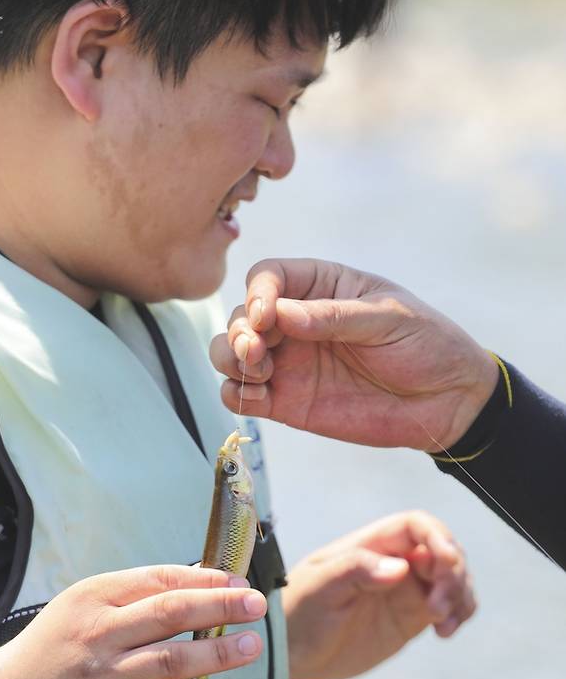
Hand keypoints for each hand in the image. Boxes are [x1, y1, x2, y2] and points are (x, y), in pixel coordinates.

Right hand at [0, 565, 266, 678]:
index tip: (238, 583)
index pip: (159, 579)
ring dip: (217, 652)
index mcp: (95, 597)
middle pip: (170, 612)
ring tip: (251, 646)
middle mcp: (98, 633)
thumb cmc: (56, 650)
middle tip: (257, 605)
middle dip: (219, 606)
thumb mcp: (83, 608)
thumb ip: (133, 597)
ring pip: (170, 659)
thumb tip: (199, 583)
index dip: (204, 580)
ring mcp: (102, 678)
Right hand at [211, 258, 498, 450]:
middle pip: (241, 315)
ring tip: (257, 370)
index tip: (266, 316)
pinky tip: (257, 397)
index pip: (268, 276)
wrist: (448, 402)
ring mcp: (289, 362)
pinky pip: (242, 395)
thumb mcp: (388, 319)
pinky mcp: (287, 401)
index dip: (258, 292)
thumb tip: (280, 315)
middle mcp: (295, 322)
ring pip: (231, 353)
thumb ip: (334, 317)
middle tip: (257, 351)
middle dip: (240, 331)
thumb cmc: (426, 345)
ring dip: (230, 359)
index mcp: (321, 287)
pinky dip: (236, 394)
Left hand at [284, 510, 475, 678]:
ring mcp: (404, 589)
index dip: (438, 536)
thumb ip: (356, 571)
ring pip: (452, 578)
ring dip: (460, 594)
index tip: (446, 562)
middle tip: (438, 606)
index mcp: (370, 545)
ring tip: (443, 623)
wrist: (288, 653)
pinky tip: (444, 632)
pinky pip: (448, 606)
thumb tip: (399, 568)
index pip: (416, 525)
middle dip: (453, 572)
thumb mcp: (319, 588)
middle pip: (442, 550)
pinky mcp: (411, 616)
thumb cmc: (296, 612)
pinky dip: (458, 613)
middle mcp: (392, 562)